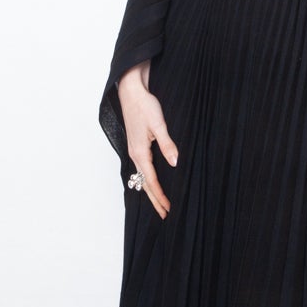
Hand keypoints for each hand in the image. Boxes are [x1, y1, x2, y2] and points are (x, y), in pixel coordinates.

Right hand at [118, 64, 178, 220]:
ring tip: (160, 204)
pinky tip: (153, 182)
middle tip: (165, 215)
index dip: (160, 196)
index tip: (168, 208)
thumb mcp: (159, 125)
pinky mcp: (136, 145)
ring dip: (151, 192)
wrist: (131, 91)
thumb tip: (175, 163)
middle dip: (155, 200)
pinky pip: (142, 169)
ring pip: (142, 177)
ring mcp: (134, 151)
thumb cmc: (144, 106)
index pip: (152, 180)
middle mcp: (135, 155)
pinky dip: (148, 180)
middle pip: (145, 184)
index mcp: (140, 152)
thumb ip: (168, 144)